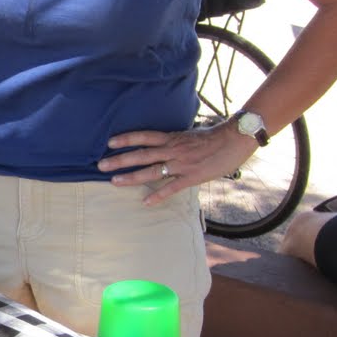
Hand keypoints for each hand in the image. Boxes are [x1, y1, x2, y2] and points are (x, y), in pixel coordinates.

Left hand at [98, 120, 256, 203]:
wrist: (235, 140)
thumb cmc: (215, 137)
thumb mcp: (190, 135)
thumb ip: (175, 141)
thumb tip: (164, 144)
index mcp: (172, 138)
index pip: (144, 136)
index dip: (126, 138)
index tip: (110, 142)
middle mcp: (173, 150)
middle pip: (141, 154)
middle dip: (120, 159)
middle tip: (101, 164)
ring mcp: (181, 164)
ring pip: (151, 171)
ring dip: (131, 177)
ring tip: (114, 182)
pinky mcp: (192, 177)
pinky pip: (171, 188)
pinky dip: (158, 195)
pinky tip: (145, 202)